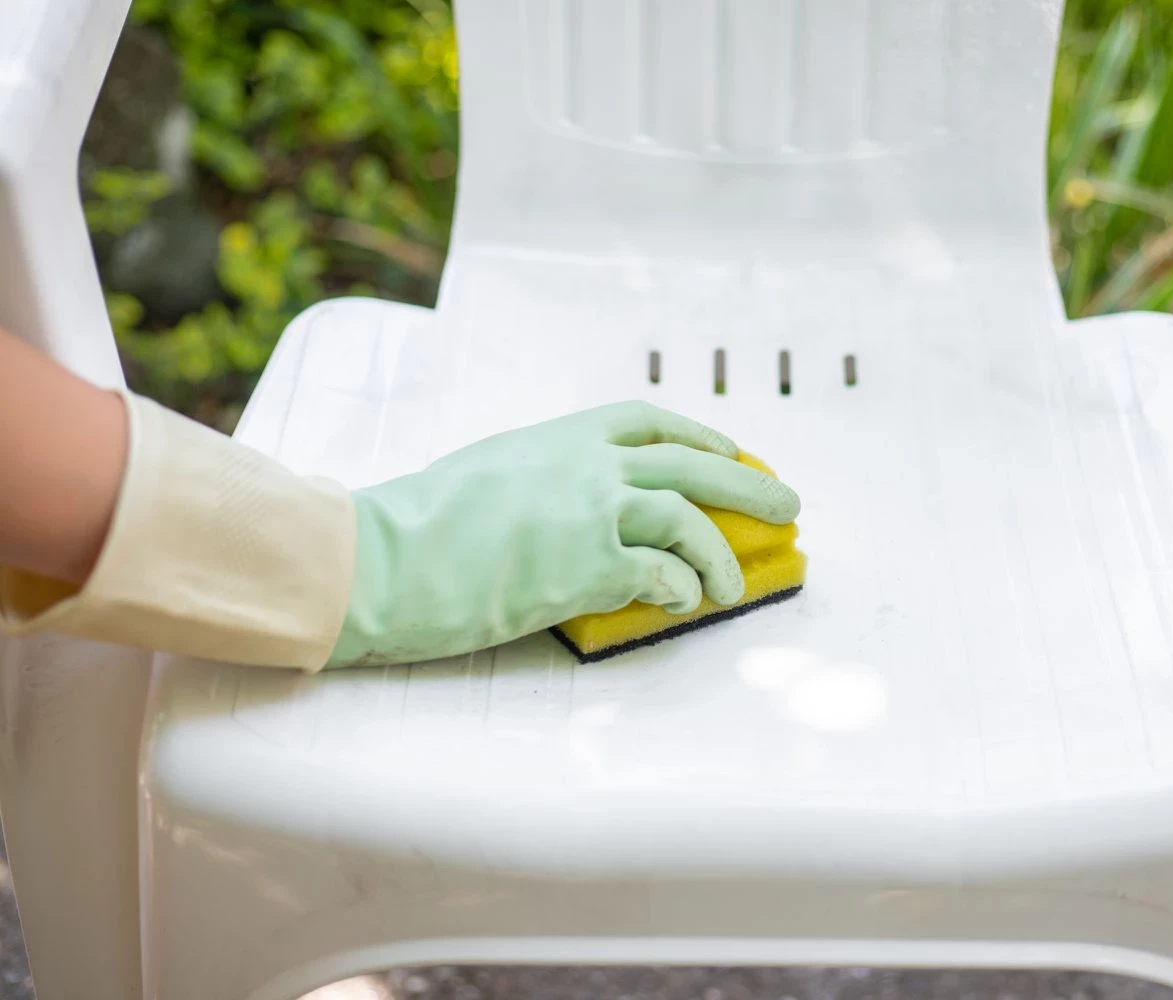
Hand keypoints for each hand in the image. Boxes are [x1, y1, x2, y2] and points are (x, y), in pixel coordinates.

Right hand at [327, 401, 800, 667]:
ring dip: (720, 555)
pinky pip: (662, 573)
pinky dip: (680, 589)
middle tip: (789, 506)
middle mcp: (586, 464)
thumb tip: (570, 507)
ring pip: (688, 518)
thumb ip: (540, 479)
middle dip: (748, 484)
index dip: (699, 434)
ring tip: (732, 587)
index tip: (731, 450)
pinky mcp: (590, 565)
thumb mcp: (486, 473)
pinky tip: (681, 602)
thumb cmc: (417, 526)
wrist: (380, 560)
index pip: (647, 421)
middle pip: (691, 463)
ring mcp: (592, 511)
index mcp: (558, 436)